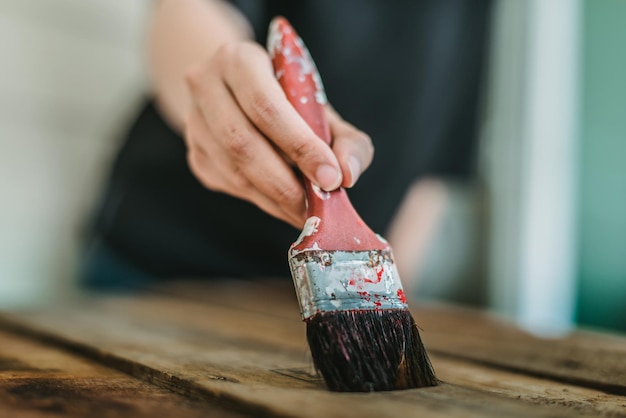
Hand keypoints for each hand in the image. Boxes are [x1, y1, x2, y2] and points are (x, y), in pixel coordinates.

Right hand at [184, 41, 372, 227]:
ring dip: (275, 198)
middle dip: (286, 183)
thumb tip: (347, 174)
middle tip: (318, 206)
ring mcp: (195, 124)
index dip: (300, 146)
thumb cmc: (288, 99)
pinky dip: (263, 201)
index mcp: (239, 60)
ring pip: (234, 171)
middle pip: (242, 143)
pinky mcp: (196, 155)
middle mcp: (206, 87)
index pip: (266, 106)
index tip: (331, 178)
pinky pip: (230, 185)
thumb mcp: (321, 107)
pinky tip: (286, 205)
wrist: (240, 92)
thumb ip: (346, 139)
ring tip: (307, 211)